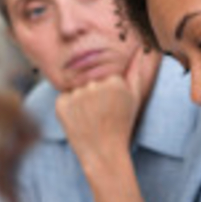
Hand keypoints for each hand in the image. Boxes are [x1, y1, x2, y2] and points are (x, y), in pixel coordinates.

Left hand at [55, 48, 158, 172]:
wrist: (104, 153)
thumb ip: (135, 70)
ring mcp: (76, 95)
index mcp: (114, 81)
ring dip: (82, 98)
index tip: (112, 104)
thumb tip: (139, 48)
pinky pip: (64, 97)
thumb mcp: (134, 97)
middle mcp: (94, 85)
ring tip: (91, 117)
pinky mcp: (61, 105)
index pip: (106, 73)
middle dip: (94, 92)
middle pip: (91, 78)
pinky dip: (70, 106)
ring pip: (77, 86)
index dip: (109, 89)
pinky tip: (80, 120)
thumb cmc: (122, 124)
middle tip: (100, 111)